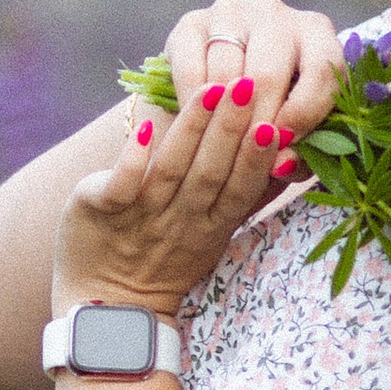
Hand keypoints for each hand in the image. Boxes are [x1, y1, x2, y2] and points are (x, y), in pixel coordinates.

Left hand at [52, 75, 290, 316]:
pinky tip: (146, 129)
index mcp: (211, 226)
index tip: (274, 124)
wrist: (106, 303)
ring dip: (191, 130)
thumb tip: (289, 158)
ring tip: (210, 91)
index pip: (239, 189)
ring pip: (171, 171)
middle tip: (247, 86)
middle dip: (229, 130)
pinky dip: (133, 158)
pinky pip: (121, 185)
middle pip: (209, 174)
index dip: (257, 159)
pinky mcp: (101, 210)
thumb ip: (247, 198)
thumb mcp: (216, 235)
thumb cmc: (166, 258)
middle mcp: (180, 221)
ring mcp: (141, 216)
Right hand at [162, 0, 345, 149]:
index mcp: (316, 31)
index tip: (286, 147)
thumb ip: (302, 151)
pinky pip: (191, 70)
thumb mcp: (298, 131)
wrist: (221, 93)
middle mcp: (275, 12)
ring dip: (224, 120)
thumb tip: (281, 162)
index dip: (305, 116)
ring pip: (227, 75)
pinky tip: (198, 126)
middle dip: (258, 126)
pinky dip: (192, 106)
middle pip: (268, 75)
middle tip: (249, 159)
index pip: (322, 70)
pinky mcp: (191, 22)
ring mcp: (230, 12)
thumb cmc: (274, 112)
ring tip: (224, 149)